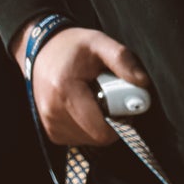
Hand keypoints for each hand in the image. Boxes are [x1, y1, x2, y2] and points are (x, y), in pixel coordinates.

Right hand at [12, 24, 149, 145]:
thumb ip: (122, 59)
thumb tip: (142, 81)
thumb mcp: (99, 43)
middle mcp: (53, 113)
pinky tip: (82, 107)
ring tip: (92, 99)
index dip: (119, 123)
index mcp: (65, 92)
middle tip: (106, 98)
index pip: (102, 132)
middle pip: (98, 137)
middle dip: (109, 122)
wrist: (40, 50)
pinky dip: (87, 127)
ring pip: (90, 140)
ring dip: (98, 124)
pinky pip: (80, 139)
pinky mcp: (52, 133)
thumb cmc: (72, 48)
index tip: (119, 104)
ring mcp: (50, 125)